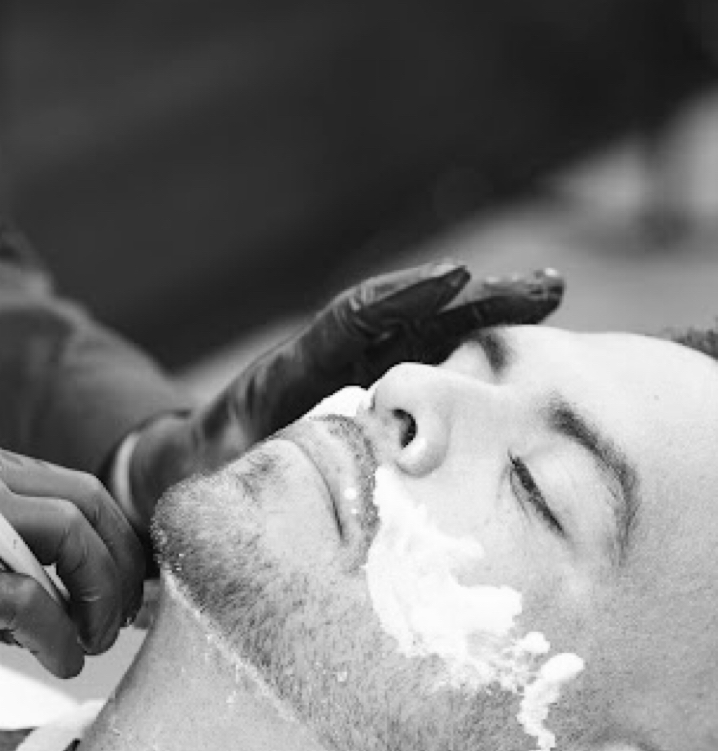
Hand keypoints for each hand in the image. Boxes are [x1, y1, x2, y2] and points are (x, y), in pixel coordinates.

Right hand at [0, 436, 144, 708]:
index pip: (78, 489)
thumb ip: (20, 575)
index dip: (118, 542)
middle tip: (116, 622)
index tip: (130, 590)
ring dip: (99, 599)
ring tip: (91, 641)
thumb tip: (95, 605)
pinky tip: (59, 660)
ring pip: (70, 536)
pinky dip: (60, 636)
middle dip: (120, 570)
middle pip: (87, 505)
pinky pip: (32, 599)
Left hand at [127, 261, 564, 522]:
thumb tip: (280, 466)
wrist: (201, 472)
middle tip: (544, 288)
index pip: (354, 320)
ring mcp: (362, 376)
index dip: (400, 298)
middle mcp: (338, 363)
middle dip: (474, 300)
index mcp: (298, 369)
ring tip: (549, 295)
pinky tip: (523, 354)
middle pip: (410, 317)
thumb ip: (258, 461)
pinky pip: (429, 374)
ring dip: (488, 315)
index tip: (453, 278)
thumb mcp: (228, 466)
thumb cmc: (212, 471)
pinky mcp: (377, 398)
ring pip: (430, 336)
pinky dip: (473, 361)